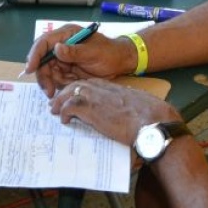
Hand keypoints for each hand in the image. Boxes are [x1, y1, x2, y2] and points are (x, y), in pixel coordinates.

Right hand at [24, 26, 137, 95]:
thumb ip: (75, 51)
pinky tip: (66, 88)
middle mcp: (61, 46)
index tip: (30, 69)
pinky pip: (56, 79)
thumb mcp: (93, 52)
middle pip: (42, 60)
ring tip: (57, 92)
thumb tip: (56, 48)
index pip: (44, 43)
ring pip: (48, 72)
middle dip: (43, 75)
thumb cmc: (109, 53)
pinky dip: (59, 85)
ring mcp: (63, 59)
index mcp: (66, 35)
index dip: (35, 55)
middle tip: (48, 90)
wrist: (120, 63)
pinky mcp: (66, 70)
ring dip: (50, 83)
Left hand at [48, 78, 180, 147]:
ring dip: (60, 101)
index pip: (91, 84)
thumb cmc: (152, 117)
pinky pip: (69, 106)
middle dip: (65, 93)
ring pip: (69, 92)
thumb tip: (128, 115)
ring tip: (54, 110)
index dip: (80, 90)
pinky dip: (63, 112)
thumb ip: (129, 106)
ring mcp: (95, 97)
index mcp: (114, 88)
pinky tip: (64, 120)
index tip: (75, 97)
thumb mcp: (138, 107)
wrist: (153, 123)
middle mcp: (102, 88)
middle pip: (77, 85)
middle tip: (58, 102)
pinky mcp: (90, 109)